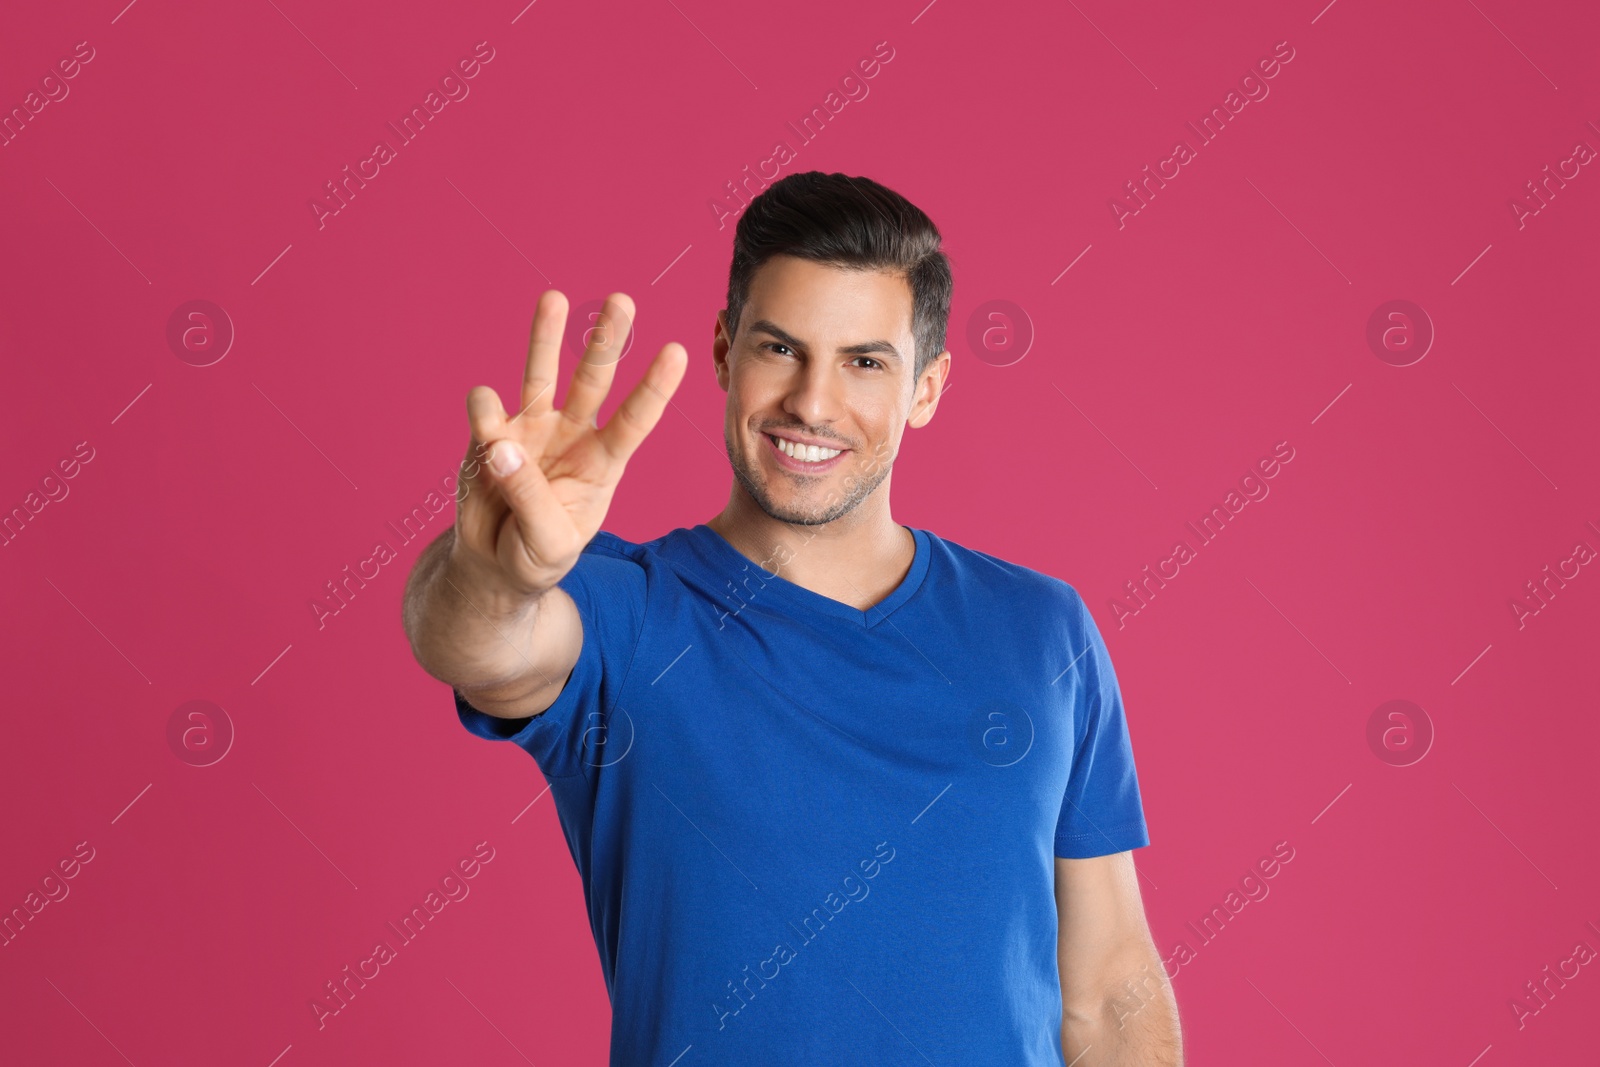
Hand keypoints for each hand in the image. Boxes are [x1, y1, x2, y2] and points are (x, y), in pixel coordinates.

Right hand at [450, 290, 686, 599]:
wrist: (493, 567)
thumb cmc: (535, 555)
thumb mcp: (549, 545)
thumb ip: (531, 500)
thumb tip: (502, 448)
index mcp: (602, 464)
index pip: (634, 420)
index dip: (655, 387)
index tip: (677, 351)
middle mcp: (570, 437)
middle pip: (592, 380)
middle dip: (608, 341)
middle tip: (622, 300)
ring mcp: (530, 431)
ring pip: (540, 375)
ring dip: (546, 337)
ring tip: (555, 298)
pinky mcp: (490, 436)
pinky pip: (486, 412)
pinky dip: (484, 411)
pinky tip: (486, 428)